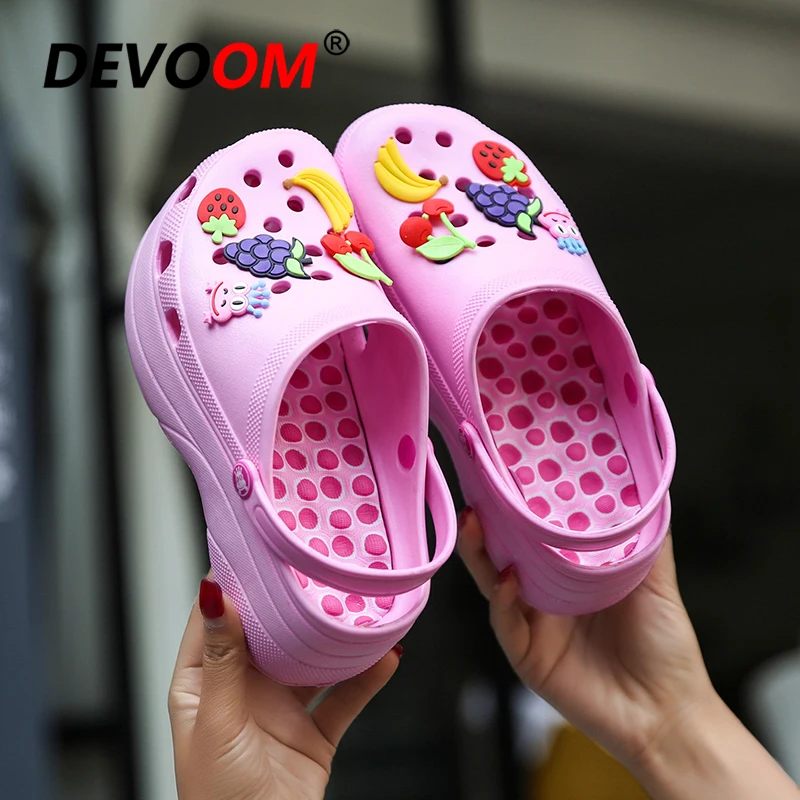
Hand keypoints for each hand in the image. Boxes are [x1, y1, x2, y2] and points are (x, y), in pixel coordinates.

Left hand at [169, 578, 400, 799]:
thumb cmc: (216, 798)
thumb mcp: (216, 721)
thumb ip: (223, 658)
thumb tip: (213, 595)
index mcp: (203, 683)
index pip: (214, 618)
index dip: (230, 580)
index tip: (253, 544)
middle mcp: (243, 689)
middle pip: (268, 632)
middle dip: (290, 601)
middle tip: (313, 563)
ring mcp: (280, 709)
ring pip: (311, 660)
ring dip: (333, 637)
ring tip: (357, 604)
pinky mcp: (314, 733)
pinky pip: (344, 697)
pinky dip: (366, 678)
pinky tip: (384, 656)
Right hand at [457, 509, 713, 770]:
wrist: (670, 712)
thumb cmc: (665, 647)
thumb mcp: (656, 581)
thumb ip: (647, 537)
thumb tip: (648, 486)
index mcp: (568, 576)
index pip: (532, 533)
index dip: (515, 505)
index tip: (504, 472)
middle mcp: (544, 596)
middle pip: (502, 553)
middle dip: (485, 524)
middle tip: (476, 494)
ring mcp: (533, 626)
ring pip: (492, 582)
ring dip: (479, 553)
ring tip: (474, 523)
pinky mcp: (528, 656)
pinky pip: (506, 623)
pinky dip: (502, 599)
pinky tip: (506, 578)